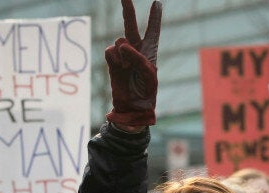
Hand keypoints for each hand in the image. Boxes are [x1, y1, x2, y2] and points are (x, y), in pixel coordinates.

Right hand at [105, 0, 162, 126]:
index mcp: (150, 51)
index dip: (154, 17)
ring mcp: (123, 54)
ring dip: (124, 53)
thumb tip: (121, 45)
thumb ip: (137, 58)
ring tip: (128, 68)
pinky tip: (120, 68)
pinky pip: (111, 50)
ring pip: (119, 40)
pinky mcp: (112, 61)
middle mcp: (136, 49)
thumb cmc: (146, 91)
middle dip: (127, 9)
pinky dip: (115, 58)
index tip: (157, 3)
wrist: (132, 106)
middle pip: (130, 25)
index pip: (153, 31)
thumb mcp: (148, 75)